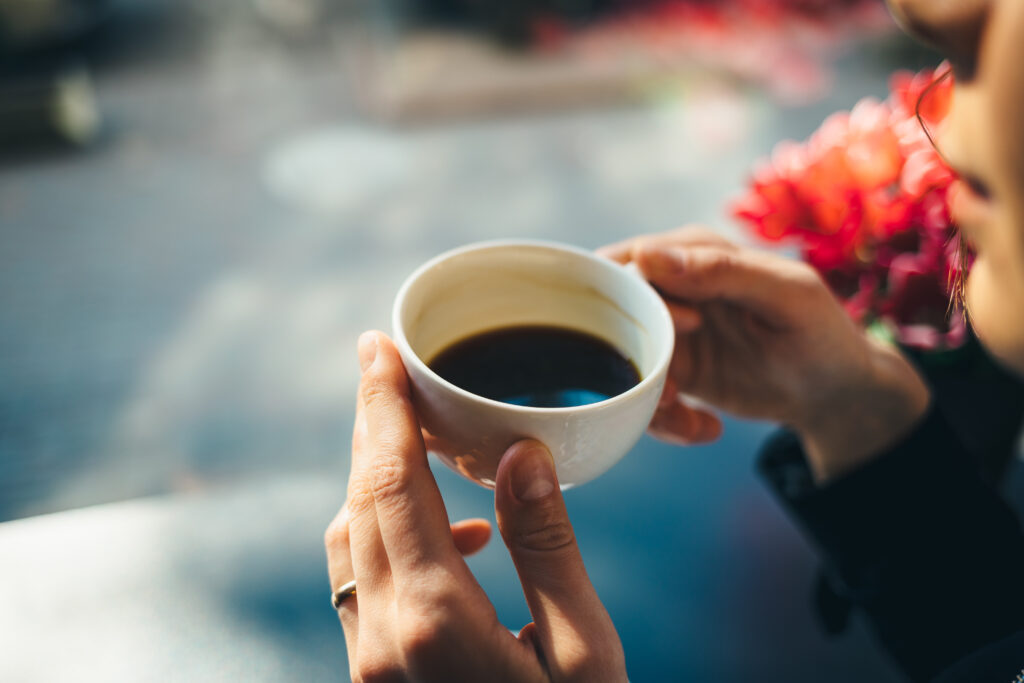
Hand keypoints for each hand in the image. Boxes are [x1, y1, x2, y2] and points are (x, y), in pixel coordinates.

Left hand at [324, 331, 626, 682]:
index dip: (383, 407)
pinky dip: (392, 534)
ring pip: (350, 539)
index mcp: (435, 621)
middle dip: (372, 426)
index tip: (378, 348)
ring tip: (415, 434)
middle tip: (386, 367)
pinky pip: (363, 582)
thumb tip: (523, 453)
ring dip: (376, 478)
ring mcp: (370, 662)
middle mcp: (383, 638)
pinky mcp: (376, 674)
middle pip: (361, 502)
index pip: (393, 485)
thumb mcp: (584, 650)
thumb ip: (548, 550)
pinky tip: (461, 535)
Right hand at [599, 226, 930, 481]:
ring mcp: (666, 334)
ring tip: (688, 419)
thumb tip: (647, 254)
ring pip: (620, 361)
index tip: (687, 326)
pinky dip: (663, 420)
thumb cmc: (820, 332)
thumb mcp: (785, 295)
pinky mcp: (670, 373)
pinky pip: (640, 395)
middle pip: (613, 314)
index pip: (633, 262)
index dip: (642, 296)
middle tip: (672, 391)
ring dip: (646, 398)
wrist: (835, 392)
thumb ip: (721, 270)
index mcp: (694, 253)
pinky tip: (703, 428)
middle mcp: (671, 289)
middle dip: (630, 358)